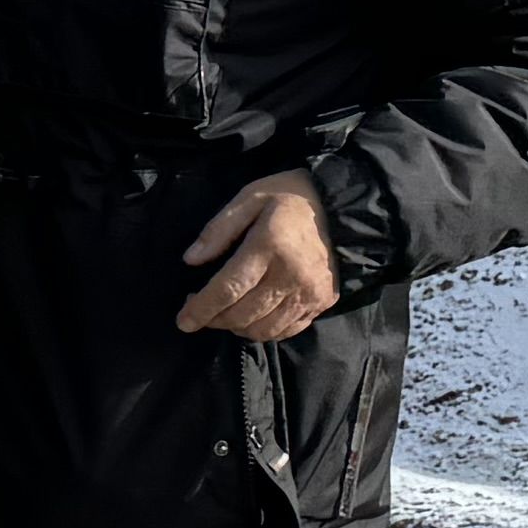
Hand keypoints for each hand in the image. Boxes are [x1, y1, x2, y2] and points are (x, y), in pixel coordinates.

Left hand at [176, 173, 340, 342]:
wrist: (343, 207)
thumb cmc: (289, 197)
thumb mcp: (250, 198)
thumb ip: (218, 229)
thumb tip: (190, 260)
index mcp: (269, 246)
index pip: (228, 289)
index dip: (202, 309)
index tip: (183, 320)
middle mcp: (291, 275)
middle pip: (242, 314)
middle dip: (214, 320)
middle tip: (200, 312)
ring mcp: (309, 293)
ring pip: (263, 329)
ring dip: (237, 328)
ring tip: (224, 315)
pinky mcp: (323, 302)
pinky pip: (287, 331)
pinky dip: (264, 331)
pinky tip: (252, 318)